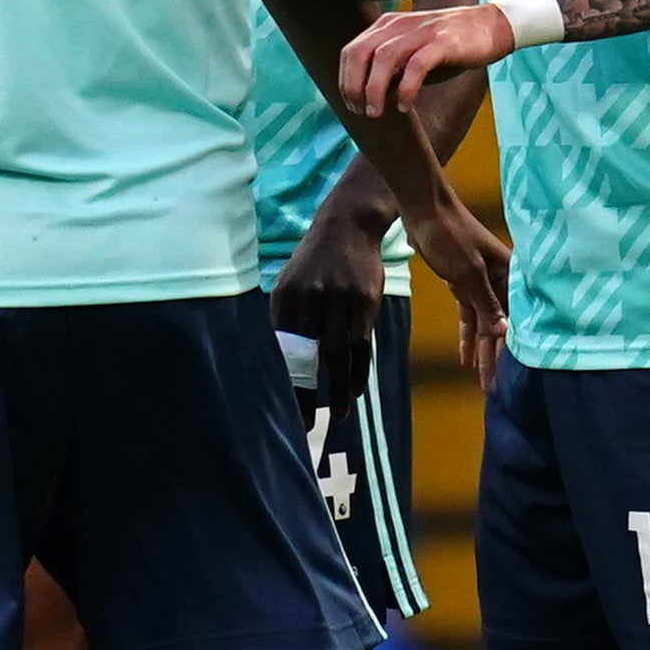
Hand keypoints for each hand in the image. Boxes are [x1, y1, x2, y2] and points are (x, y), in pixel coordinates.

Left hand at [271, 200, 390, 411]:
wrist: (348, 225)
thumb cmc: (315, 259)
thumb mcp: (290, 282)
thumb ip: (287, 318)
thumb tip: (284, 360)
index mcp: (285, 297)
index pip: (283, 349)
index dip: (285, 380)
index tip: (285, 408)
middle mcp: (310, 298)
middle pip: (309, 356)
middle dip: (308, 394)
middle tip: (307, 424)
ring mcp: (340, 299)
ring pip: (338, 353)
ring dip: (337, 389)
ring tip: (338, 415)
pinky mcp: (365, 300)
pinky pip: (361, 342)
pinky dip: (358, 369)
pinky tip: (354, 390)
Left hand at [341, 0, 516, 114]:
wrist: (491, 27)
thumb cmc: (448, 47)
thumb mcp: (411, 54)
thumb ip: (389, 69)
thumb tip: (365, 98)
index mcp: (387, 26)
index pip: (351, 51)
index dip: (345, 80)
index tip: (351, 104)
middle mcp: (399, 25)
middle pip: (360, 53)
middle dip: (353, 86)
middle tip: (359, 111)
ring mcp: (421, 31)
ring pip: (384, 58)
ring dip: (374, 89)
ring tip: (376, 112)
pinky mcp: (443, 41)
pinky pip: (416, 65)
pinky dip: (405, 88)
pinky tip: (403, 105)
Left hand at [396, 188, 512, 387]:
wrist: (423, 208)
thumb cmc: (449, 236)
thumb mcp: (468, 273)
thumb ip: (486, 304)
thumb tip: (504, 332)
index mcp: (510, 275)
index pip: (514, 319)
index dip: (511, 348)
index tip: (511, 375)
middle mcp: (501, 280)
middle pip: (500, 325)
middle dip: (495, 356)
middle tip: (493, 388)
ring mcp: (482, 282)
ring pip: (484, 323)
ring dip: (481, 350)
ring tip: (482, 380)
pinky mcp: (464, 282)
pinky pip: (469, 314)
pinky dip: (467, 335)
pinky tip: (465, 357)